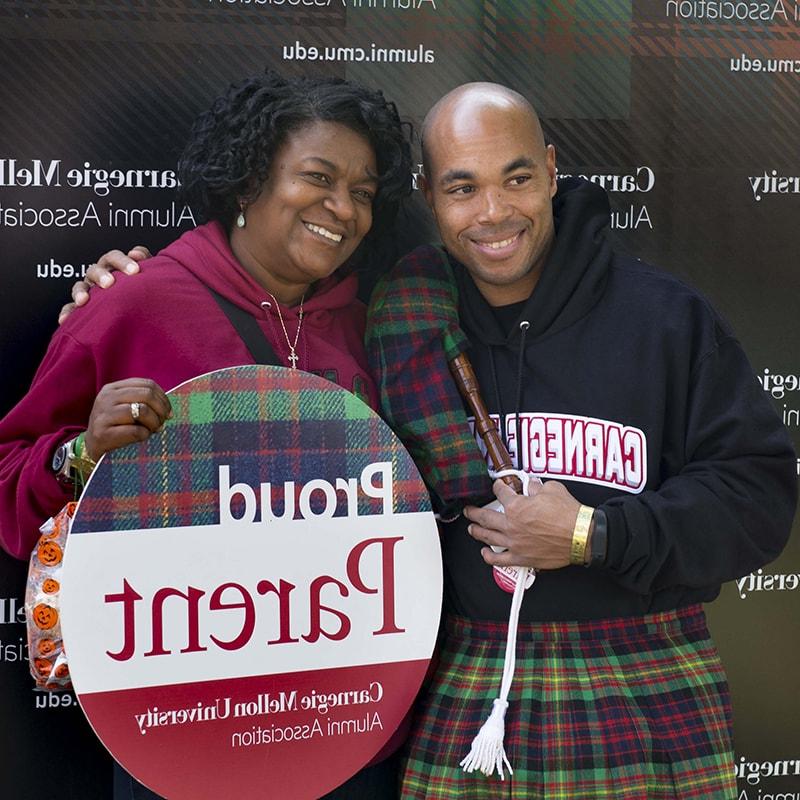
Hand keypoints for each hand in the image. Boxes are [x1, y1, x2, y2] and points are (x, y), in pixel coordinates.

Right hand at [58, 246, 150, 324]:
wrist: (140, 312)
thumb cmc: (142, 290)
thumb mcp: (148, 276)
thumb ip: (146, 262)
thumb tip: (136, 253)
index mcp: (114, 267)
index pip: (115, 258)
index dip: (123, 261)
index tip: (135, 270)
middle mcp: (99, 276)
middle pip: (95, 269)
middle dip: (101, 275)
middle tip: (109, 283)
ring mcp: (88, 290)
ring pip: (79, 286)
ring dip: (80, 291)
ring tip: (83, 300)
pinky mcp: (81, 307)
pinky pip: (70, 308)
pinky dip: (67, 313)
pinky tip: (65, 320)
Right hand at [85, 378, 170, 459]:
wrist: (91, 448)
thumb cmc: (115, 427)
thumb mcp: (125, 408)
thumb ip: (144, 403)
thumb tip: (168, 412)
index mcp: (113, 388)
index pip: (148, 384)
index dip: (163, 398)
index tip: (168, 412)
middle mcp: (107, 398)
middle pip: (147, 395)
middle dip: (161, 410)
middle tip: (162, 423)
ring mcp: (103, 415)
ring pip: (142, 410)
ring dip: (154, 423)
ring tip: (152, 430)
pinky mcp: (103, 433)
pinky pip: (136, 431)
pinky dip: (145, 435)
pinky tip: (142, 438)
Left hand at [464, 479, 581, 569]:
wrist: (581, 536)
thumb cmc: (568, 514)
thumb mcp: (552, 489)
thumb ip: (537, 486)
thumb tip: (532, 484)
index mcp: (516, 506)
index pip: (500, 492)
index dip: (497, 487)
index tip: (497, 486)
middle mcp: (511, 525)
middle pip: (485, 517)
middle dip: (474, 512)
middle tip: (468, 510)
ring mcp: (514, 543)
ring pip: (488, 538)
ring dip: (477, 532)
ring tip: (471, 529)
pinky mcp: (522, 558)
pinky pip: (500, 560)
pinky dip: (489, 557)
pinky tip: (485, 553)